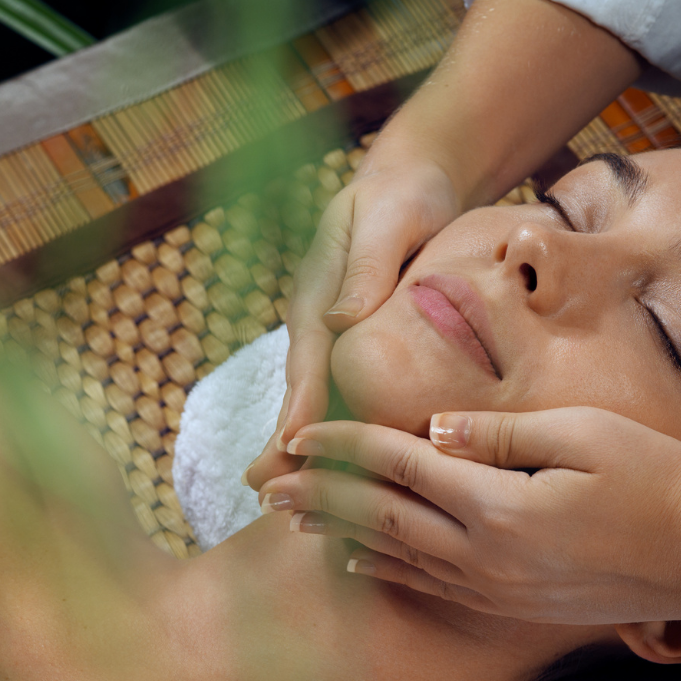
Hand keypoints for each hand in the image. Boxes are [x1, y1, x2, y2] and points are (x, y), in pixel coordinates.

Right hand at [246, 154, 460, 488]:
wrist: (415, 181)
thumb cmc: (401, 196)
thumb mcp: (386, 218)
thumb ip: (366, 265)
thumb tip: (342, 318)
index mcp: (319, 297)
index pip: (308, 360)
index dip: (301, 404)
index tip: (290, 445)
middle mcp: (322, 325)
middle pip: (304, 392)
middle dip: (285, 442)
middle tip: (265, 492)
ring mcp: (337, 339)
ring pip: (323, 400)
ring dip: (311, 447)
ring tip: (297, 499)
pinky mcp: (362, 347)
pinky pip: (352, 393)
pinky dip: (346, 430)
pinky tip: (351, 470)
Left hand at [251, 407, 680, 624]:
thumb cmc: (657, 480)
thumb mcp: (584, 435)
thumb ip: (501, 434)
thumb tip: (434, 430)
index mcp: (497, 505)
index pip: (397, 466)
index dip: (343, 446)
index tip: (298, 434)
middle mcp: (484, 556)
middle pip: (378, 521)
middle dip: (319, 497)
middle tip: (266, 484)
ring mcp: (496, 589)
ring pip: (395, 560)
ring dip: (339, 538)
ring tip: (294, 522)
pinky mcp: (512, 606)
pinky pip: (430, 588)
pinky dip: (385, 573)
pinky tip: (360, 566)